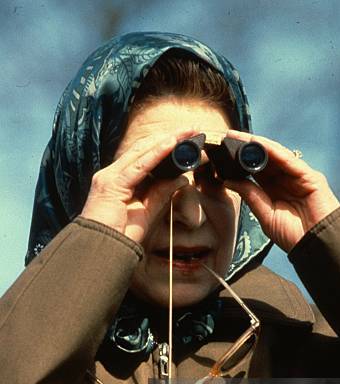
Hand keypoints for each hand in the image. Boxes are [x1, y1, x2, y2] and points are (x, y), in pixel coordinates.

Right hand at [81, 128, 194, 243]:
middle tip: (192, 130)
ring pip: (142, 151)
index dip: (165, 145)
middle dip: (169, 138)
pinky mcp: (111, 184)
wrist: (102, 251)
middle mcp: (111, 174)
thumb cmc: (120, 236)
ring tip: (187, 133)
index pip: (143, 156)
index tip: (186, 140)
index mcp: (117, 180)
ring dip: (167, 140)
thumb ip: (161, 193)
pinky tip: (172, 144)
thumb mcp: (147, 211)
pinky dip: (157, 153)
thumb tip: (182, 179)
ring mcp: (109, 177)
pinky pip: (139, 165)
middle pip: (143, 148)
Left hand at [224, 129, 339, 251]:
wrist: (315, 246)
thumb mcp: (265, 215)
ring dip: (257, 146)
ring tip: (238, 137)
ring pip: (275, 156)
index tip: (222, 154)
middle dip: (246, 149)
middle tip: (226, 138)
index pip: (255, 172)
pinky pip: (288, 159)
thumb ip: (250, 196)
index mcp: (274, 191)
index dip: (239, 162)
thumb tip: (229, 180)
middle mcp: (286, 181)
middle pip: (264, 160)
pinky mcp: (309, 176)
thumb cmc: (292, 235)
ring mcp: (298, 177)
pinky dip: (273, 150)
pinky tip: (258, 144)